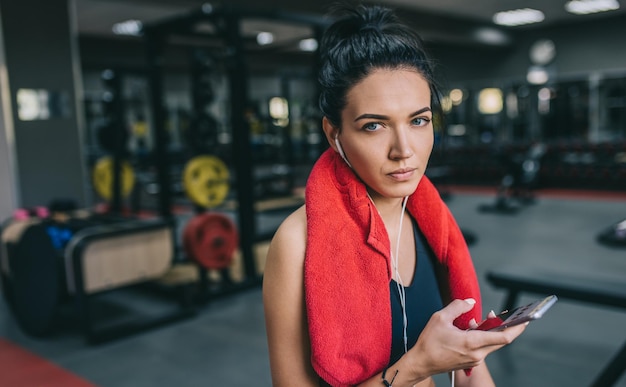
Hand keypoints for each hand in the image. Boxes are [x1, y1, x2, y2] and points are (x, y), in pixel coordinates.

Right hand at [407, 299, 526, 376]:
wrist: (421, 362)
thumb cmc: (429, 343)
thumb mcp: (440, 318)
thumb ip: (458, 307)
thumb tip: (470, 302)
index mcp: (471, 343)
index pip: (503, 337)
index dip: (517, 328)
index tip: (526, 320)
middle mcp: (477, 354)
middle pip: (502, 341)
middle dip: (508, 327)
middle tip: (514, 316)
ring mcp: (475, 360)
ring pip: (491, 343)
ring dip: (492, 331)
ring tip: (484, 319)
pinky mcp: (471, 362)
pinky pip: (483, 348)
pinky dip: (483, 337)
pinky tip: (473, 328)